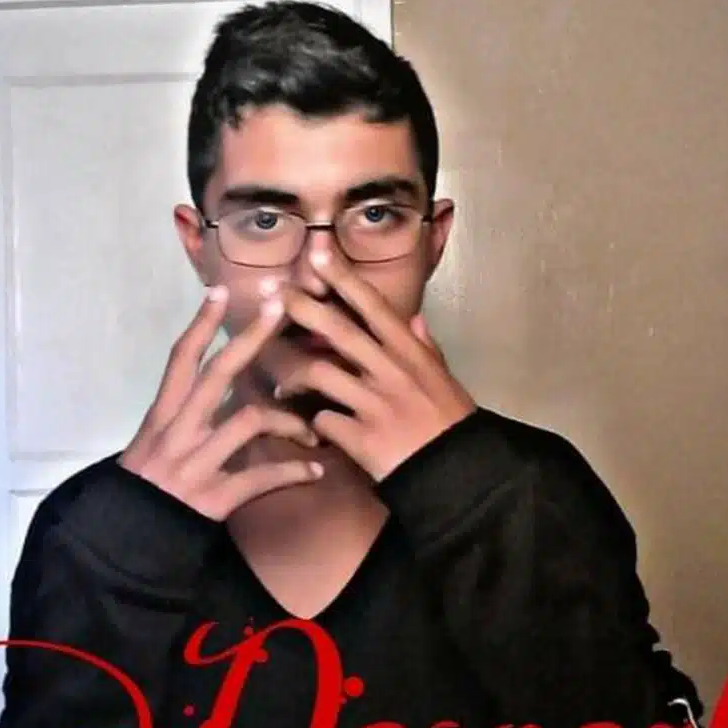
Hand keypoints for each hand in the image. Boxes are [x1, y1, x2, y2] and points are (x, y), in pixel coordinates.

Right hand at [119, 287, 324, 520]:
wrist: (131, 536)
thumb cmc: (146, 486)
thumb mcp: (154, 442)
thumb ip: (183, 414)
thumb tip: (216, 383)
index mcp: (163, 415)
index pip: (181, 359)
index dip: (200, 324)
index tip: (221, 290)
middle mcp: (178, 431)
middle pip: (217, 374)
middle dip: (250, 339)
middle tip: (280, 310)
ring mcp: (196, 462)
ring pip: (249, 421)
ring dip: (288, 421)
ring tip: (312, 432)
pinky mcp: (214, 496)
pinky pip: (262, 477)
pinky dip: (294, 473)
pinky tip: (315, 470)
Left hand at [268, 253, 476, 480]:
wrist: (457, 475)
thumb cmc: (452, 426)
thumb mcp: (444, 381)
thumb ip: (426, 350)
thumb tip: (414, 321)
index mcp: (410, 354)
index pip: (373, 306)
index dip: (343, 277)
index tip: (316, 252)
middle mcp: (391, 371)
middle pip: (338, 330)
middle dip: (300, 307)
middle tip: (270, 293)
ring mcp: (375, 404)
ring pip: (318, 374)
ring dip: (291, 377)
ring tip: (279, 385)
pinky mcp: (361, 437)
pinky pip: (322, 421)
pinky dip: (312, 424)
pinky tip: (308, 430)